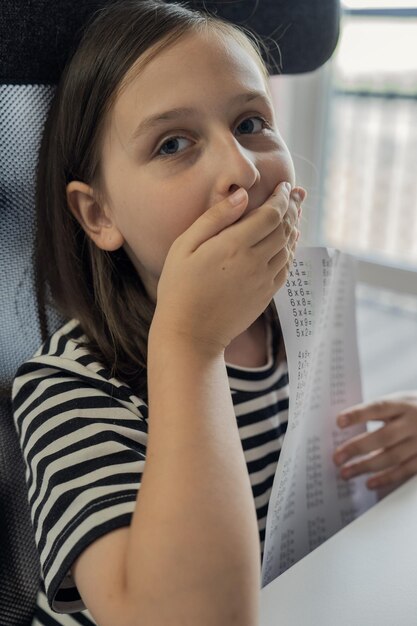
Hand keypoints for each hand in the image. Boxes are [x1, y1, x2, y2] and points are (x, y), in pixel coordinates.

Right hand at [153, 182, 304, 353]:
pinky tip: (288, 243)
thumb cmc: (179, 288)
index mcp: (234, 245)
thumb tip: (242, 195)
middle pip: (285, 228)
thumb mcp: (184, 246)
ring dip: (294, 228)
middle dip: (292, 208)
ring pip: (288, 247)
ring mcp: (263, 280)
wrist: (190, 333)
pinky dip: (291, 251)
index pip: (271, 214)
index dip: (281, 197)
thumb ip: (215, 218)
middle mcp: (255, 261)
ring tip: (294, 214)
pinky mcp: (266, 295)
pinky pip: (286, 268)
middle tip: (295, 195)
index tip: (284, 187)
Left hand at [333, 392, 416, 493]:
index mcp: (403, 404)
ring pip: (392, 457)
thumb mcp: (401, 402)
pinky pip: (405, 471)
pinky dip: (386, 478)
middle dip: (357, 448)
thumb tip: (344, 423)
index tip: (338, 421)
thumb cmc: (415, 410)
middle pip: (383, 436)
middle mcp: (413, 423)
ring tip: (346, 473)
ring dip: (366, 467)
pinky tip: (369, 483)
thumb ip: (379, 412)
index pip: (378, 407)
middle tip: (337, 457)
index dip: (358, 414)